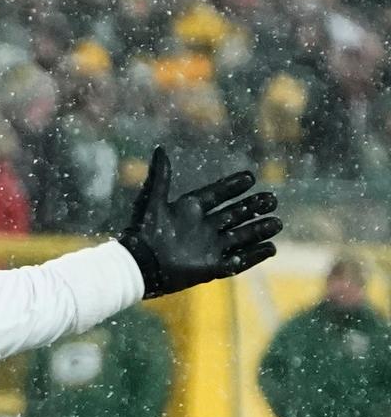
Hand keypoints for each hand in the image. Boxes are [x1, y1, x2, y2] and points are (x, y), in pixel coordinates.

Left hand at [115, 147, 281, 297]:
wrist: (138, 264)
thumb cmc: (142, 231)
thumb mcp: (152, 200)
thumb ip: (160, 175)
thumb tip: (160, 148)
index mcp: (189, 211)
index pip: (216, 195)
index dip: (232, 186)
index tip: (250, 177)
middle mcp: (202, 228)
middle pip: (234, 215)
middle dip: (253, 207)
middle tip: (272, 199)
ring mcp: (207, 248)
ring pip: (240, 237)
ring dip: (259, 230)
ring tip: (277, 223)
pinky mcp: (211, 267)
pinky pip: (238, 262)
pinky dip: (254, 255)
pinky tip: (271, 248)